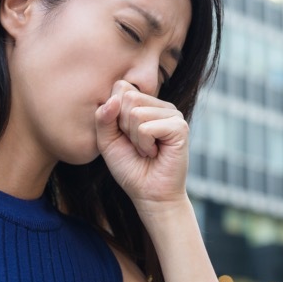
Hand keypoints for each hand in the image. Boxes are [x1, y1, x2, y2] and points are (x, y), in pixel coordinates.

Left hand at [95, 80, 189, 210]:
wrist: (149, 194)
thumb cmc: (130, 168)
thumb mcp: (107, 141)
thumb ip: (103, 118)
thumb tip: (114, 99)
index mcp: (145, 103)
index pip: (120, 87)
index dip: (114, 114)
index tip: (124, 135)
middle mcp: (160, 105)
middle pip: (128, 97)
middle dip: (124, 126)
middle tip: (137, 144)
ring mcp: (172, 114)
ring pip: (136, 112)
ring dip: (135, 139)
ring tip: (146, 150)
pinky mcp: (179, 127)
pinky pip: (146, 128)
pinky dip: (144, 145)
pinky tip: (155, 153)